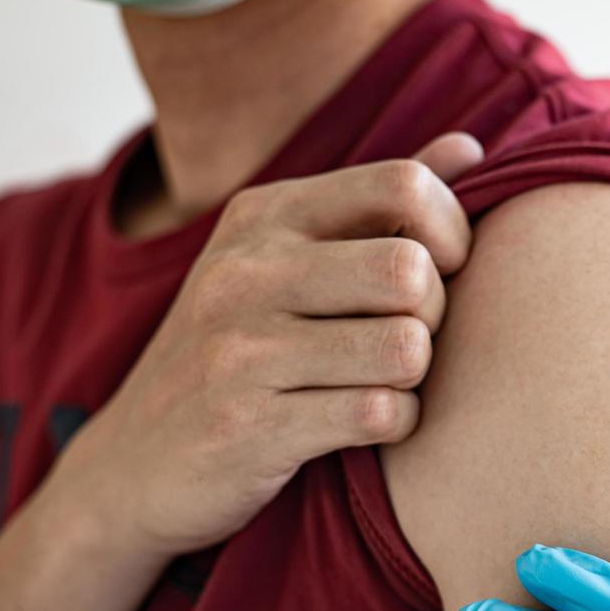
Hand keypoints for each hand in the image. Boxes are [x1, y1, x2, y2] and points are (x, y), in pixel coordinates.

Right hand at [47, 132, 482, 560]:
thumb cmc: (241, 351)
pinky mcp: (248, 426)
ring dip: (414, 377)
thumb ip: (380, 203)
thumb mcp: (289, 258)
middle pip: (412, 270)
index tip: (439, 274)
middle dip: (436, 313)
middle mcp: (247, 270)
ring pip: (406, 348)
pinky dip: (394, 425)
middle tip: (408, 338)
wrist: (137, 462)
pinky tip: (362, 424)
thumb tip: (472, 148)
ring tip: (380, 381)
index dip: (452, 234)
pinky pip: (381, 415)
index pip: (405, 186)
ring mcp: (240, 349)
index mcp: (266, 214)